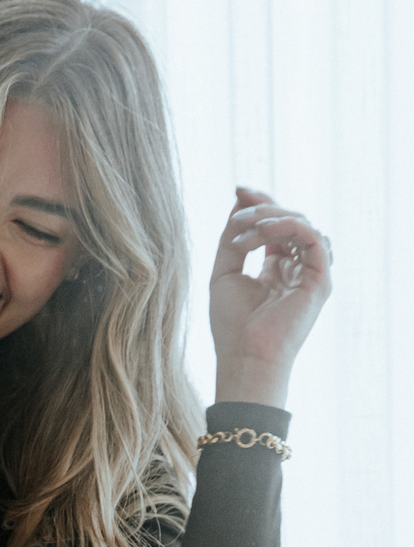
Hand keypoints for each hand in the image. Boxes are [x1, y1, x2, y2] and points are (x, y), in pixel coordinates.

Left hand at [210, 186, 331, 406]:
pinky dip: (288, 226)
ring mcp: (311, 273)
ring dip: (271, 218)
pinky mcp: (321, 280)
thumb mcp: (224, 272)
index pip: (275, 226)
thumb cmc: (232, 326)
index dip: (260, 204)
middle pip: (290, 220)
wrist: (244, 357)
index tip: (238, 190)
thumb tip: (239, 200)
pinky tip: (262, 230)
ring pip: (302, 224)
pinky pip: (313, 237)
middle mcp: (297, 268)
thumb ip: (232, 237)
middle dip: (263, 207)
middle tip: (239, 208)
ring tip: (245, 229)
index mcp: (277, 268)